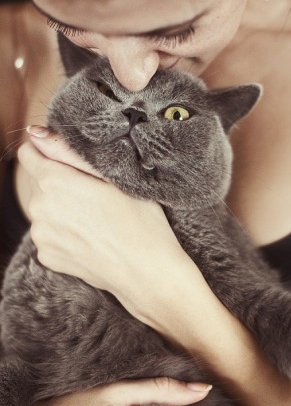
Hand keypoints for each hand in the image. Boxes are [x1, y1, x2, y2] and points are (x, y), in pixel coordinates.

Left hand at [18, 129, 191, 309]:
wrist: (146, 272)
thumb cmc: (139, 219)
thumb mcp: (111, 176)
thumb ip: (67, 151)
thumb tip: (36, 134)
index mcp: (54, 181)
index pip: (29, 154)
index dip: (47, 152)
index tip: (69, 162)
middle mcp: (39, 208)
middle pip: (38, 183)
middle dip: (59, 183)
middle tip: (95, 195)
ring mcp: (41, 236)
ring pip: (44, 210)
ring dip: (60, 209)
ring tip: (95, 219)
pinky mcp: (47, 257)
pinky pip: (49, 235)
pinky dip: (64, 233)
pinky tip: (90, 237)